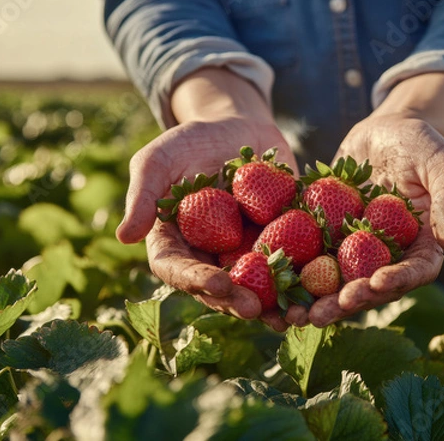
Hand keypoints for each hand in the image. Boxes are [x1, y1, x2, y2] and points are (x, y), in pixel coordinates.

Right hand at [119, 116, 296, 330]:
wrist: (237, 129)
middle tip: (255, 309)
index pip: (179, 270)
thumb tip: (123, 236)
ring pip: (256, 286)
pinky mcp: (278, 243)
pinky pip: (290, 264)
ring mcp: (244, 253)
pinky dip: (304, 279)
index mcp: (176, 244)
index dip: (195, 281)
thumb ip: (143, 194)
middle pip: (220, 288)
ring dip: (274, 304)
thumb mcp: (159, 158)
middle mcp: (209, 256)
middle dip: (237, 300)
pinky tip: (320, 290)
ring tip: (292, 315)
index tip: (215, 284)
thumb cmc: (190, 142)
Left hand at [306, 112, 443, 326]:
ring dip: (318, 300)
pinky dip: (295, 273)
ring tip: (295, 315)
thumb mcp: (441, 162)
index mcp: (421, 243)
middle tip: (322, 313)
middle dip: (347, 302)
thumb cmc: (419, 142)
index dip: (396, 282)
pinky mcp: (329, 236)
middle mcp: (388, 253)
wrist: (381, 129)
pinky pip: (312, 257)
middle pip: (370, 286)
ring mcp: (356, 248)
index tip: (374, 284)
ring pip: (338, 281)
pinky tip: (274, 284)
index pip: (414, 271)